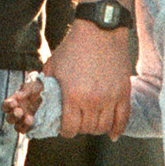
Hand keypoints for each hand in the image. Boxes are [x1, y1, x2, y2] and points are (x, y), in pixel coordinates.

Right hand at [3, 77, 43, 133]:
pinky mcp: (30, 125)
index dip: (7, 105)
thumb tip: (19, 96)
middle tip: (20, 111)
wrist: (49, 93)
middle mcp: (16, 113)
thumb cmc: (37, 88)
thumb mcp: (31, 87)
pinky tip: (32, 123)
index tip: (14, 102)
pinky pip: (25, 130)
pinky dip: (27, 128)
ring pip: (16, 127)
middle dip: (14, 116)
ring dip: (21, 124)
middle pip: (9, 119)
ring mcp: (23, 120)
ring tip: (29, 119)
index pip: (5, 107)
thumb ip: (24, 91)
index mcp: (13, 103)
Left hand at [44, 21, 130, 137]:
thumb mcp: (53, 67)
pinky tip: (112, 134)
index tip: (64, 127)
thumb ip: (46, 87)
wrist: (99, 30)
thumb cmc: (73, 47)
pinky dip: (117, 129)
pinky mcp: (124, 93)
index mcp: (73, 95)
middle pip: (87, 129)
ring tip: (91, 121)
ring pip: (104, 127)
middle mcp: (93, 100)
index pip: (70, 128)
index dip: (65, 131)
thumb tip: (40, 103)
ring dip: (96, 128)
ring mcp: (111, 97)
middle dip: (80, 128)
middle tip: (77, 121)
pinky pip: (123, 119)